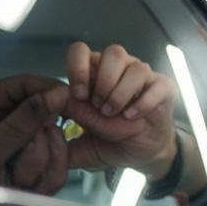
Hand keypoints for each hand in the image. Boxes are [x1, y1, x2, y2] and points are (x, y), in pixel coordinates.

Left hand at [0, 75, 69, 193]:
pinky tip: (23, 188)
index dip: (44, 86)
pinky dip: (43, 182)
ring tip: (10, 178)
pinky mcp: (42, 171)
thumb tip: (54, 96)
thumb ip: (18, 124)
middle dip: (37, 139)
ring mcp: (29, 149)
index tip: (66, 95)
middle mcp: (10, 127)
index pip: (20, 85)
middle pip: (44, 116)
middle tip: (19, 156)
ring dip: (35, 165)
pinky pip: (60, 170)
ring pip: (55, 145)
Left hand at [63, 41, 178, 178]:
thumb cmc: (111, 141)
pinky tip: (132, 117)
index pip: (81, 51)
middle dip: (104, 82)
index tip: (79, 96)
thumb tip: (42, 120)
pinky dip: (142, 103)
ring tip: (115, 113)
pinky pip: (157, 86)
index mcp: (96, 73)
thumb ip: (61, 135)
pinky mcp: (164, 89)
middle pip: (113, 53)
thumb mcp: (80, 142)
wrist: (142, 154)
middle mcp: (120, 69)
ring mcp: (144, 77)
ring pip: (136, 67)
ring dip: (121, 93)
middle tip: (100, 108)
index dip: (78, 69)